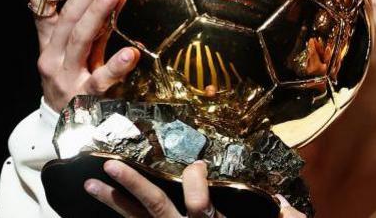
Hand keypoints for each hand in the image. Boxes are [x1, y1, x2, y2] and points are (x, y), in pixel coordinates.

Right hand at [33, 0, 136, 110]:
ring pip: (80, 41)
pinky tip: (131, 53)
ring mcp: (68, 77)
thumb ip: (91, 20)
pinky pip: (101, 80)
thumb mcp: (75, 48)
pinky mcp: (86, 98)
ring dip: (98, 14)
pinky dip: (116, 66)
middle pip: (67, 19)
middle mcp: (53, 57)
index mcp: (48, 42)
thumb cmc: (74, 77)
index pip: (44, 7)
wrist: (66, 129)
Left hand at [84, 160, 305, 216]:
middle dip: (134, 185)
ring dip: (114, 201)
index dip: (194, 181)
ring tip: (92, 182)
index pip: (199, 205)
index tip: (197, 164)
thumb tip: (283, 203)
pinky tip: (107, 203)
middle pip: (157, 208)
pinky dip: (124, 216)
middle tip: (111, 164)